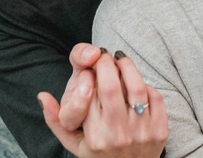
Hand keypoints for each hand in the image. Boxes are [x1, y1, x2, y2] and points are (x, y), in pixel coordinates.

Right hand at [39, 48, 167, 156]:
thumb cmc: (100, 155)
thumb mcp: (75, 143)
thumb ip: (55, 120)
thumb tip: (42, 95)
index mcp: (94, 136)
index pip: (88, 94)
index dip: (89, 72)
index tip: (89, 64)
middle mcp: (117, 134)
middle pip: (110, 86)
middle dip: (106, 63)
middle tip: (104, 55)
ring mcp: (141, 133)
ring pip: (136, 87)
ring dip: (128, 66)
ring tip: (120, 59)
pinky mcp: (160, 130)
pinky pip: (155, 97)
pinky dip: (145, 84)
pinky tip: (136, 81)